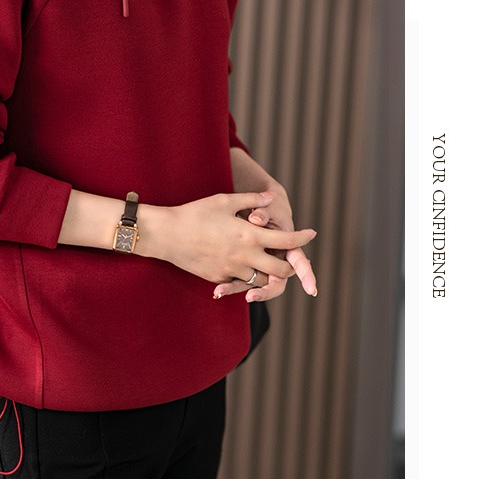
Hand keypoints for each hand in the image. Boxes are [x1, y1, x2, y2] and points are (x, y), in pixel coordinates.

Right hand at [154, 191, 316, 288]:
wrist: (167, 235)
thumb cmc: (195, 213)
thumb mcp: (225, 201)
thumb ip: (251, 200)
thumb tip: (270, 197)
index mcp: (250, 235)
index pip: (288, 241)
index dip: (303, 237)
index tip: (311, 233)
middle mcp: (245, 256)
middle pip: (281, 269)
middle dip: (290, 266)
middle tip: (287, 256)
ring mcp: (232, 270)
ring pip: (261, 280)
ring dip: (267, 272)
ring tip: (264, 261)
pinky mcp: (219, 278)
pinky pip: (239, 282)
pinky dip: (245, 276)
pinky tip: (240, 265)